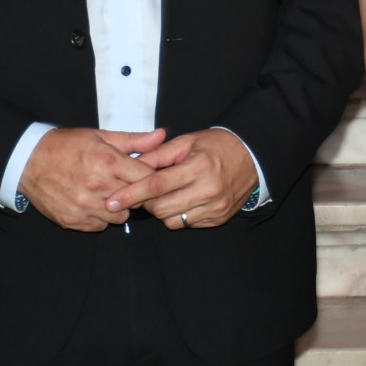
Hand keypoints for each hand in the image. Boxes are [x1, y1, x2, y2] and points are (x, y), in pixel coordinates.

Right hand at [18, 128, 162, 230]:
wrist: (28, 161)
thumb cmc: (66, 145)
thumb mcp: (99, 135)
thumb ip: (133, 140)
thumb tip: (161, 136)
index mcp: (107, 161)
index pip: (146, 178)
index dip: (151, 178)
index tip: (148, 177)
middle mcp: (97, 186)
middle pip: (136, 200)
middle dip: (136, 193)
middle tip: (126, 185)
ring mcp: (84, 206)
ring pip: (120, 217)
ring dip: (119, 207)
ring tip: (108, 194)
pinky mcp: (72, 220)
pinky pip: (100, 226)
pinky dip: (101, 217)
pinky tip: (93, 203)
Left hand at [106, 129, 258, 230]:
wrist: (252, 156)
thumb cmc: (217, 146)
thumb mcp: (188, 141)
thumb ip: (158, 154)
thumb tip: (131, 165)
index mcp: (198, 166)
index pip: (157, 185)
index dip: (131, 194)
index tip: (112, 200)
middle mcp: (207, 189)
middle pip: (161, 208)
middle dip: (147, 203)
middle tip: (147, 192)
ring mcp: (215, 207)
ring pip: (172, 221)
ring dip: (163, 210)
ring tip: (169, 195)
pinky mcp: (219, 218)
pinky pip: (187, 224)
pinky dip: (180, 214)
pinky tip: (185, 200)